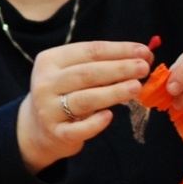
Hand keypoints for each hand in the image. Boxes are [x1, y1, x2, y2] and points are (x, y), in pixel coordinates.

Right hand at [17, 40, 153, 173]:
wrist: (38, 127)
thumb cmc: (65, 94)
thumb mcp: (73, 73)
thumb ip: (102, 65)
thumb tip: (142, 57)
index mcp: (50, 61)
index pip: (89, 51)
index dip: (119, 50)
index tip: (144, 51)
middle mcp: (45, 83)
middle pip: (87, 73)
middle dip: (119, 69)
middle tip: (144, 68)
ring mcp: (48, 109)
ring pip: (84, 99)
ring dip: (113, 92)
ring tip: (136, 87)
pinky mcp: (55, 133)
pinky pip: (78, 129)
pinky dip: (95, 123)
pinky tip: (109, 116)